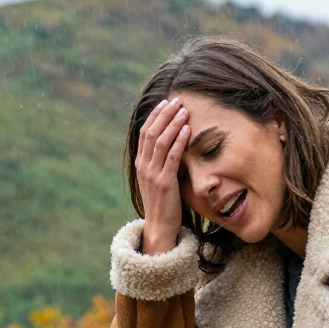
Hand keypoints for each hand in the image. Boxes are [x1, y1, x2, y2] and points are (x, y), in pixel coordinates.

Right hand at [135, 97, 189, 253]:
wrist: (160, 226)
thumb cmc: (164, 203)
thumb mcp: (161, 179)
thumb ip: (164, 162)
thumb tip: (177, 144)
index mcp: (141, 164)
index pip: (145, 133)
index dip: (156, 116)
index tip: (167, 103)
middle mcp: (143, 166)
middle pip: (151, 132)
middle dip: (164, 114)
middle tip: (177, 100)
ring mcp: (152, 174)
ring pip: (160, 141)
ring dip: (172, 123)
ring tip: (183, 110)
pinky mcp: (164, 182)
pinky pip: (171, 157)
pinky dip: (179, 141)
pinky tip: (187, 129)